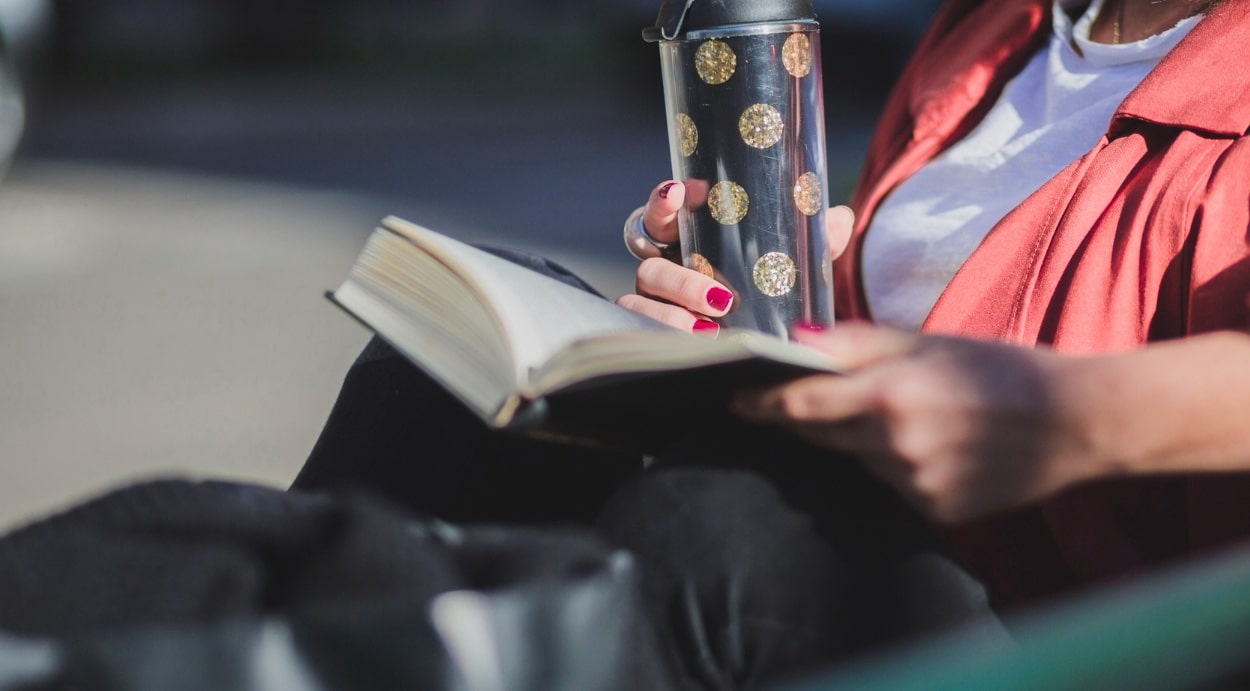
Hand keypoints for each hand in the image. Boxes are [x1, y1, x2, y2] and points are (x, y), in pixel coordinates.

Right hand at [616, 180, 854, 333]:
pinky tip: (698, 344)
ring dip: (672, 313)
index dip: (664, 201)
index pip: (662, 213)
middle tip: (721, 297)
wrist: (768, 339)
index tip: (684, 194)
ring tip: (711, 329)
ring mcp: (653, 303)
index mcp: (687, 239)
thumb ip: (813, 241)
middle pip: (649, 262)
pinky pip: (641, 331)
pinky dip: (665, 334)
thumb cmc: (769, 290)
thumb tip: (838, 218)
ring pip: (639, 299)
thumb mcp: (792, 264)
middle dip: (680, 278)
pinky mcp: (652, 332)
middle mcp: (662, 268)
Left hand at [731, 322, 1106, 522]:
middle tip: (808, 399)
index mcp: (892, 393)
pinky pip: (894, 485)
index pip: (802, 405)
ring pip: (860, 460)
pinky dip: (899, 466)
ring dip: (864, 440)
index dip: (763, 404)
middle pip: (822, 435)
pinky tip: (939, 445)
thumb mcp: (928, 340)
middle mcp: (898, 444)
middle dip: (809, 417)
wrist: (1076, 420)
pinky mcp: (936, 511)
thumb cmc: (999, 368)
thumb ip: (857, 343)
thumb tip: (796, 341)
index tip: (736, 400)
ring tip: (916, 415)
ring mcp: (917, 483)